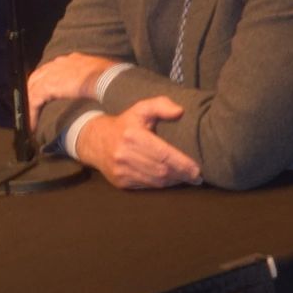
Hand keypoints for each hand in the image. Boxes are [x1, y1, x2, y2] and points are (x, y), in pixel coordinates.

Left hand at [27, 51, 120, 114]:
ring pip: (33, 88)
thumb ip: (97, 79)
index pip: (55, 68)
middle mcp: (59, 64)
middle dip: (34, 90)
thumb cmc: (112, 78)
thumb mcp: (104, 74)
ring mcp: (52, 73)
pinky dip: (32, 113)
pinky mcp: (48, 86)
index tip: (47, 90)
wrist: (107, 78)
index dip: (49, 80)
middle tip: (32, 105)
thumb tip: (105, 88)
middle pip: (39, 76)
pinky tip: (32, 125)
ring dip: (31, 104)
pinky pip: (34, 101)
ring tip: (31, 118)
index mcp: (73, 61)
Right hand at [73, 97, 201, 189]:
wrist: (95, 140)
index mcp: (132, 135)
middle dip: (182, 174)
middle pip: (162, 170)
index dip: (183, 164)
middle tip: (196, 176)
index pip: (163, 154)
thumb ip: (161, 105)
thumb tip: (180, 112)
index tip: (197, 170)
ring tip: (185, 178)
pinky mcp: (120, 182)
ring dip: (174, 181)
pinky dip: (161, 185)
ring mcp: (121, 170)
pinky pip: (147, 186)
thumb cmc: (125, 124)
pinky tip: (169, 180)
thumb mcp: (140, 109)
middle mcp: (124, 154)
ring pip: (156, 181)